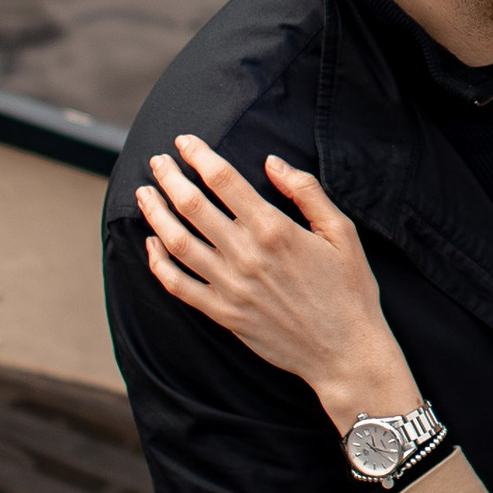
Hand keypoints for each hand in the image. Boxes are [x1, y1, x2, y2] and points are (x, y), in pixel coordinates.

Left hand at [137, 138, 421, 433]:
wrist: (344, 350)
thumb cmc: (349, 288)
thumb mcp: (341, 230)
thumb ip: (305, 191)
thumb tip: (271, 161)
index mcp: (274, 229)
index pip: (223, 180)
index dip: (199, 156)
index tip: (184, 141)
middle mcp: (245, 255)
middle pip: (193, 206)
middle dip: (170, 178)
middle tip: (157, 162)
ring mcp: (229, 287)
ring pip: (177, 242)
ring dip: (155, 214)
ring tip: (144, 194)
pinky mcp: (222, 314)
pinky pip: (178, 285)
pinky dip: (158, 262)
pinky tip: (151, 243)